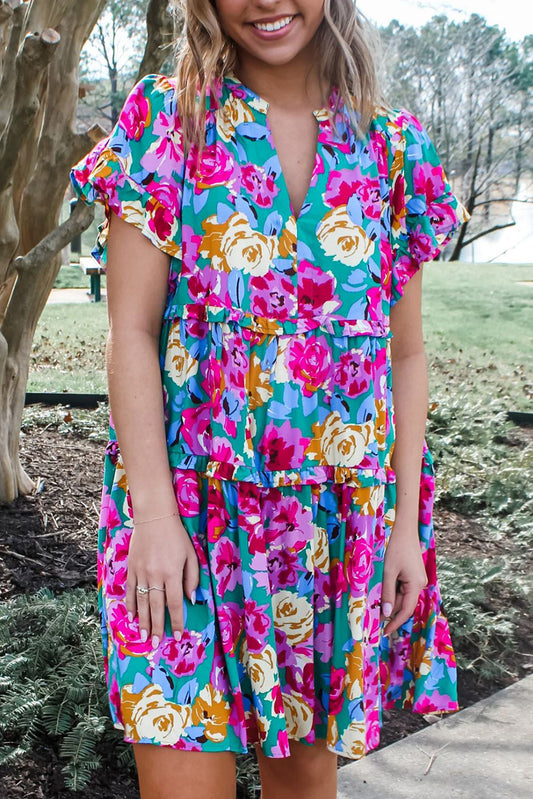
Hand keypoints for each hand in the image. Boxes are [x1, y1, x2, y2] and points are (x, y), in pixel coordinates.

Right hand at [125, 513, 199, 647]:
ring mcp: (141, 573)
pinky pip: (130, 591)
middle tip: (155, 643)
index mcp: (172, 573)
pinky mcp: (131, 568)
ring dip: (142, 621)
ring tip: (143, 637)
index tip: (177, 636)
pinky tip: (131, 616)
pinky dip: (131, 605)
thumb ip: (192, 578)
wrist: (154, 518)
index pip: (175, 603)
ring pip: (142, 602)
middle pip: (156, 607)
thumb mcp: (191, 555)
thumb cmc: (176, 536)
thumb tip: (191, 600)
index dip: (176, 621)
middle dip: (156, 627)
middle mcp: (155, 576)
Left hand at [380, 521, 427, 635]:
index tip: (384, 633)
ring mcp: (418, 578)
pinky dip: (394, 593)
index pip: (406, 611)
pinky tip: (384, 594)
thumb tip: (387, 614)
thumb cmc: (396, 548)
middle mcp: (420, 583)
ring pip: (404, 596)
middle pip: (405, 604)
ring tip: (377, 609)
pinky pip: (404, 588)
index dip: (395, 623)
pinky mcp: (413, 573)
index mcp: (416, 585)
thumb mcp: (389, 572)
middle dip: (391, 613)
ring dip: (391, 602)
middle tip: (375, 622)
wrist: (405, 529)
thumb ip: (388, 593)